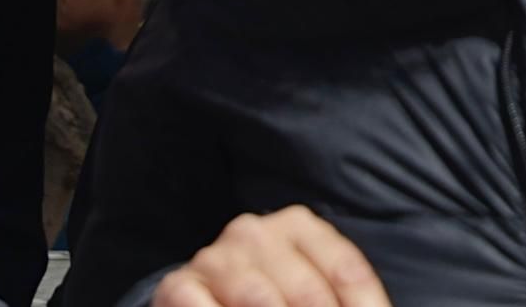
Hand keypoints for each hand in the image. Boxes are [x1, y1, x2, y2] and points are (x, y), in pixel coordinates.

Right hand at [153, 208, 388, 306]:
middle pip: (307, 291)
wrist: (204, 298)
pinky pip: (202, 305)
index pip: (346, 272)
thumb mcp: (308, 290)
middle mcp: (255, 233)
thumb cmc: (273, 296)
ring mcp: (216, 257)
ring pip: (258, 298)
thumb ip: (344, 300)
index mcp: (298, 226)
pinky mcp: (179, 285)